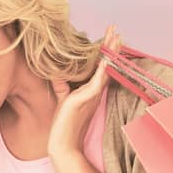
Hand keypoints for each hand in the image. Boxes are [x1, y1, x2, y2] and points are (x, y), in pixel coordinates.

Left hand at [47, 26, 120, 160]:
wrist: (62, 143)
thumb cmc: (63, 124)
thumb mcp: (63, 98)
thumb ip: (63, 85)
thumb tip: (57, 71)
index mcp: (90, 89)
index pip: (100, 66)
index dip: (106, 52)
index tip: (109, 35)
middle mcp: (94, 90)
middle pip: (107, 64)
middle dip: (111, 47)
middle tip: (116, 29)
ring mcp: (91, 95)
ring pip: (105, 70)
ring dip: (111, 54)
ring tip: (116, 37)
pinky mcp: (85, 100)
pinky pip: (96, 83)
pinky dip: (102, 71)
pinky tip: (106, 61)